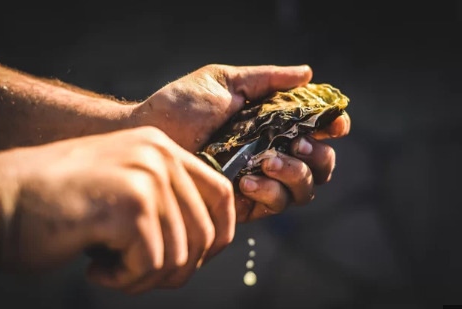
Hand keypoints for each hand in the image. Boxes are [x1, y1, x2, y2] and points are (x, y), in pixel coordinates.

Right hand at [0, 127, 234, 292]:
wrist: (1, 202)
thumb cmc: (60, 205)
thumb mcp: (124, 188)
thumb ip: (166, 202)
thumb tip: (207, 241)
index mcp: (161, 148)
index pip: (220, 193)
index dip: (220, 234)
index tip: (198, 259)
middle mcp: (159, 155)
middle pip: (204, 232)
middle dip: (177, 269)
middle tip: (137, 275)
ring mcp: (146, 177)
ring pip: (180, 255)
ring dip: (145, 277)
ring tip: (110, 269)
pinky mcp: (129, 205)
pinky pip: (151, 264)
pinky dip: (125, 280)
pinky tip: (96, 268)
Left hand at [135, 64, 350, 220]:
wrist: (150, 133)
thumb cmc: (184, 104)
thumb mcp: (226, 82)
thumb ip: (267, 80)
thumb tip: (308, 73)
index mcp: (273, 123)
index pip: (316, 130)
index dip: (332, 128)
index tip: (335, 125)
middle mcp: (272, 152)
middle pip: (320, 165)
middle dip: (318, 156)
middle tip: (297, 144)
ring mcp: (261, 179)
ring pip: (305, 190)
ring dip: (295, 175)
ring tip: (267, 161)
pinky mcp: (245, 203)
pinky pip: (275, 206)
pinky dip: (270, 193)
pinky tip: (247, 181)